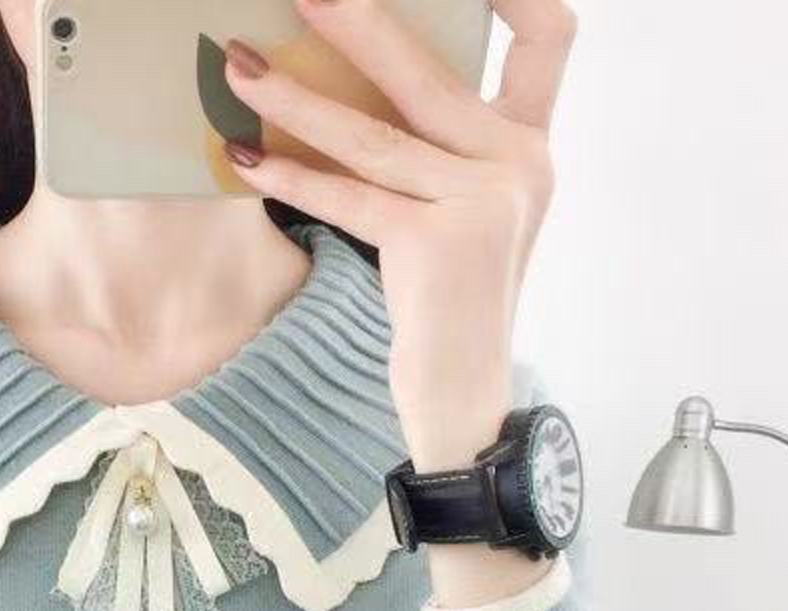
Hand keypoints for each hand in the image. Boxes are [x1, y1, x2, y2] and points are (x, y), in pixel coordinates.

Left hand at [220, 0, 575, 473]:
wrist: (464, 396)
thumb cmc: (448, 303)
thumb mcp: (464, 211)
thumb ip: (440, 147)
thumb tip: (351, 80)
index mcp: (532, 146)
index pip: (550, 39)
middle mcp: (520, 164)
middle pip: (430, 70)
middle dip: (357, 21)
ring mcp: (483, 204)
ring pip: (372, 134)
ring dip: (294, 98)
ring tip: (236, 66)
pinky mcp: (438, 246)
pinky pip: (350, 197)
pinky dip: (292, 176)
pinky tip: (245, 157)